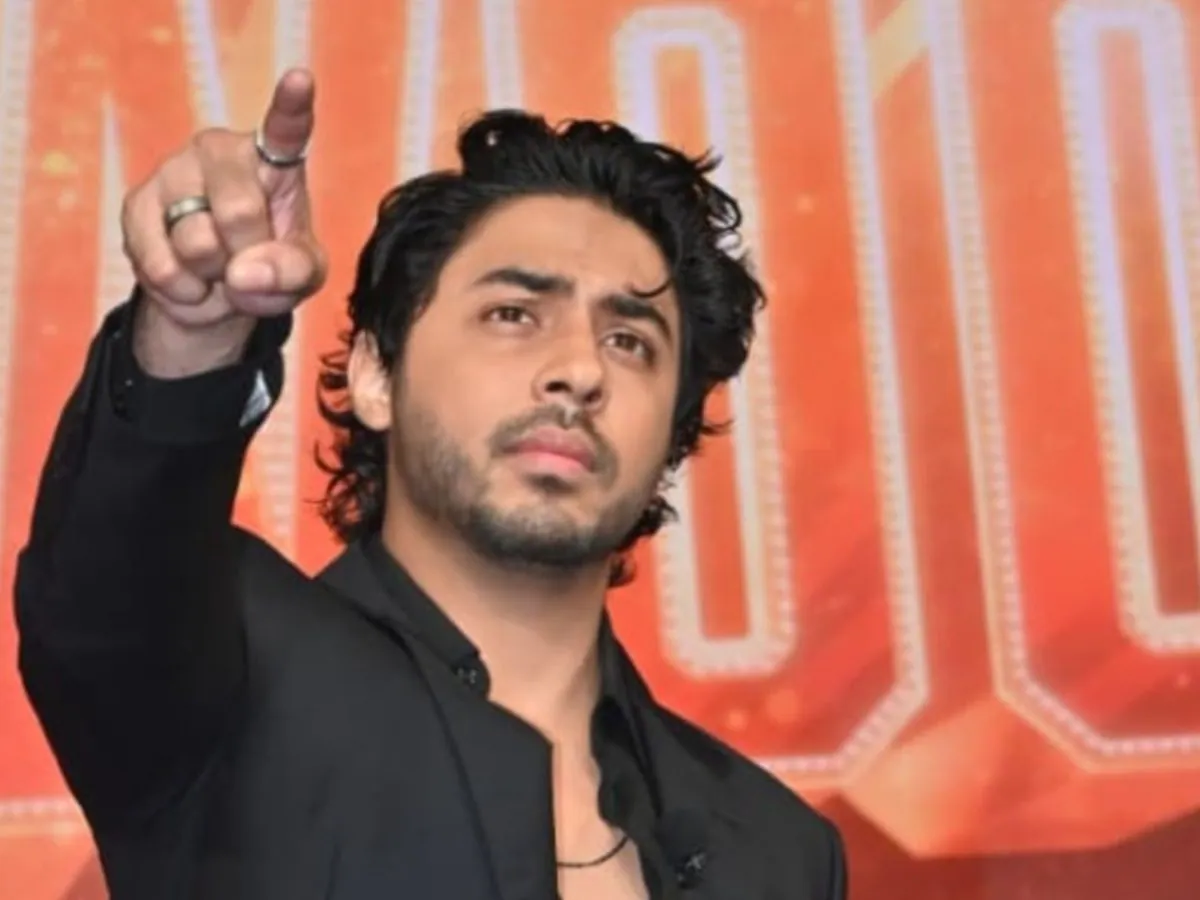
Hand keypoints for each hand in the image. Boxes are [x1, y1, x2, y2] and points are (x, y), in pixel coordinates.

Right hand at [121, 68, 326, 375]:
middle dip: (248, 256)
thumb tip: (243, 274)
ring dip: (213, 274)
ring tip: (218, 267)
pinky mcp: (137, 204)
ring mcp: (174, 172)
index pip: (285, 128)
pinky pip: (161, 263)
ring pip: (197, 243)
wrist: (217, 291)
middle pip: (240, 213)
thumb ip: (291, 272)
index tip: (300, 79)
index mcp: (273, 159)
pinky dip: (183, 288)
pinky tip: (191, 281)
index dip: (291, 106)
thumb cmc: (271, 266)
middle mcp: (220, 151)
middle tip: (249, 261)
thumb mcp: (302, 275)